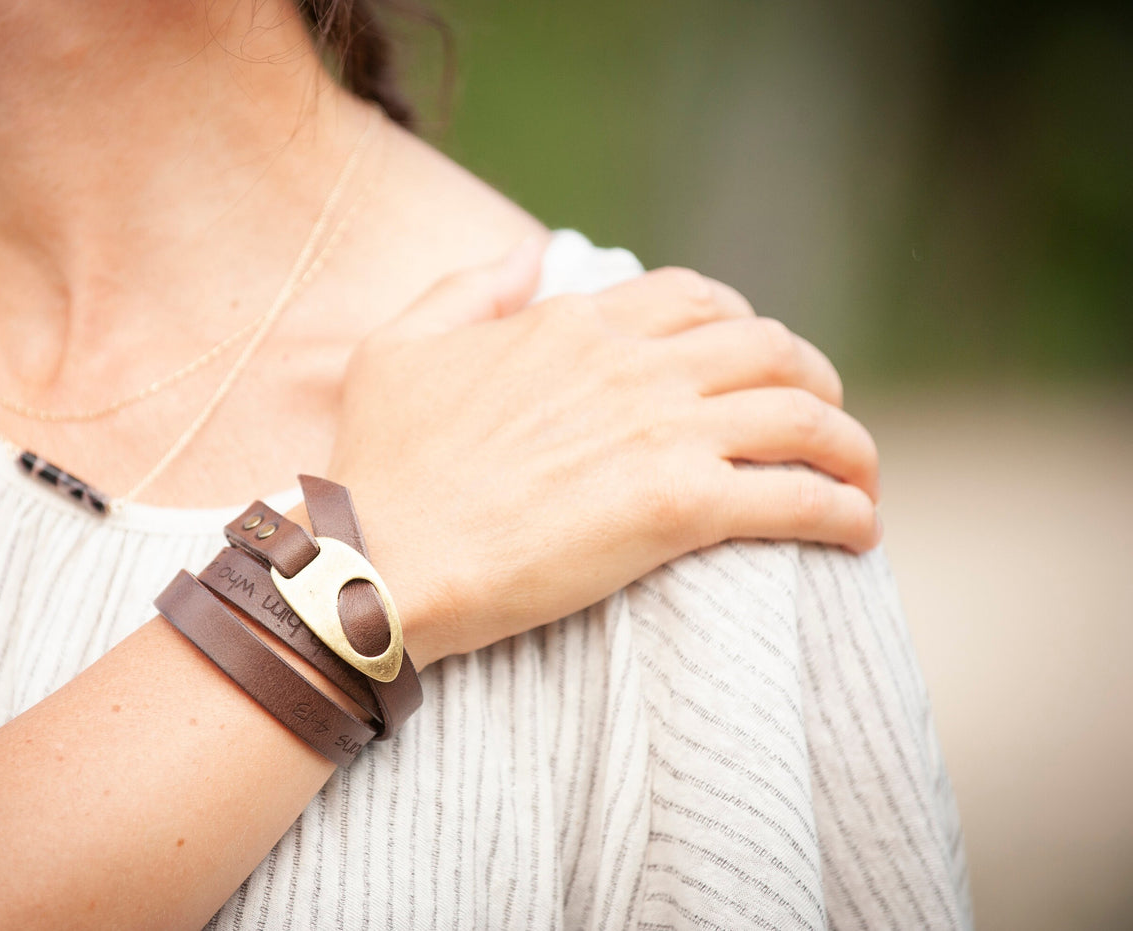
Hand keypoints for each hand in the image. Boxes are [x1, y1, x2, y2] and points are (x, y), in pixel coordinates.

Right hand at [325, 237, 880, 666]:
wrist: (380, 562)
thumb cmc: (380, 468)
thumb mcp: (396, 348)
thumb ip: (467, 289)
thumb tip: (525, 254)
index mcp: (576, 326)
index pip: (697, 299)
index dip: (743, 326)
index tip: (754, 367)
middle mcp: (633, 366)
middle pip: (771, 347)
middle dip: (813, 378)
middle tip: (821, 422)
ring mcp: (663, 432)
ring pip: (804, 414)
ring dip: (848, 445)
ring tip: (860, 481)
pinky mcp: (679, 507)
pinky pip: (799, 496)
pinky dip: (844, 509)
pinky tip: (858, 531)